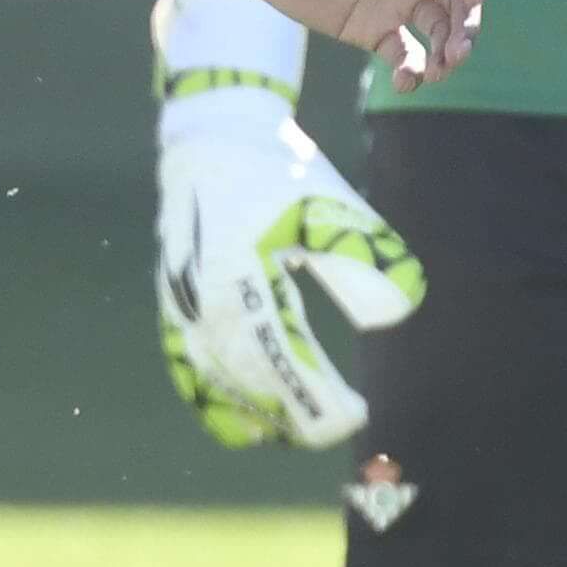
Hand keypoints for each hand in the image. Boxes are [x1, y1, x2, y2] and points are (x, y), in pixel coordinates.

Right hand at [155, 106, 424, 447]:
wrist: (211, 133)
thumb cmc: (277, 169)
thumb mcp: (329, 204)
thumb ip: (362, 258)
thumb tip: (393, 317)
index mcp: (238, 273)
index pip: (280, 356)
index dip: (317, 396)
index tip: (356, 415)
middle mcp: (200, 295)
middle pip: (248, 377)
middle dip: (293, 412)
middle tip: (336, 427)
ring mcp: (180, 301)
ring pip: (214, 379)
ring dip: (255, 413)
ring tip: (295, 433)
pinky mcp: (172, 301)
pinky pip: (185, 366)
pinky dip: (211, 402)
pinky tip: (240, 426)